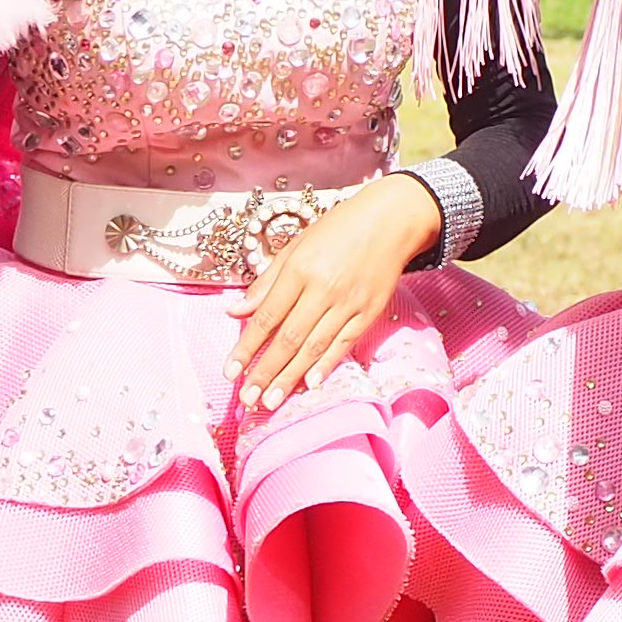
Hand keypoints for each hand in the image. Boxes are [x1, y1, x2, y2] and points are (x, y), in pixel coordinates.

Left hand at [232, 174, 440, 410]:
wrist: (390, 220)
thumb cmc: (338, 229)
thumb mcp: (296, 247)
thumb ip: (266, 282)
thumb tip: (236, 311)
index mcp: (300, 269)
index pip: (267, 317)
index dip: (247, 347)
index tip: (230, 372)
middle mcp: (323, 289)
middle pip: (289, 338)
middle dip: (266, 372)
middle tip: (248, 398)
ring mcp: (349, 303)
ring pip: (314, 347)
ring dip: (291, 377)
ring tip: (271, 401)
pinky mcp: (369, 311)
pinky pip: (344, 343)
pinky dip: (326, 365)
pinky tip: (310, 384)